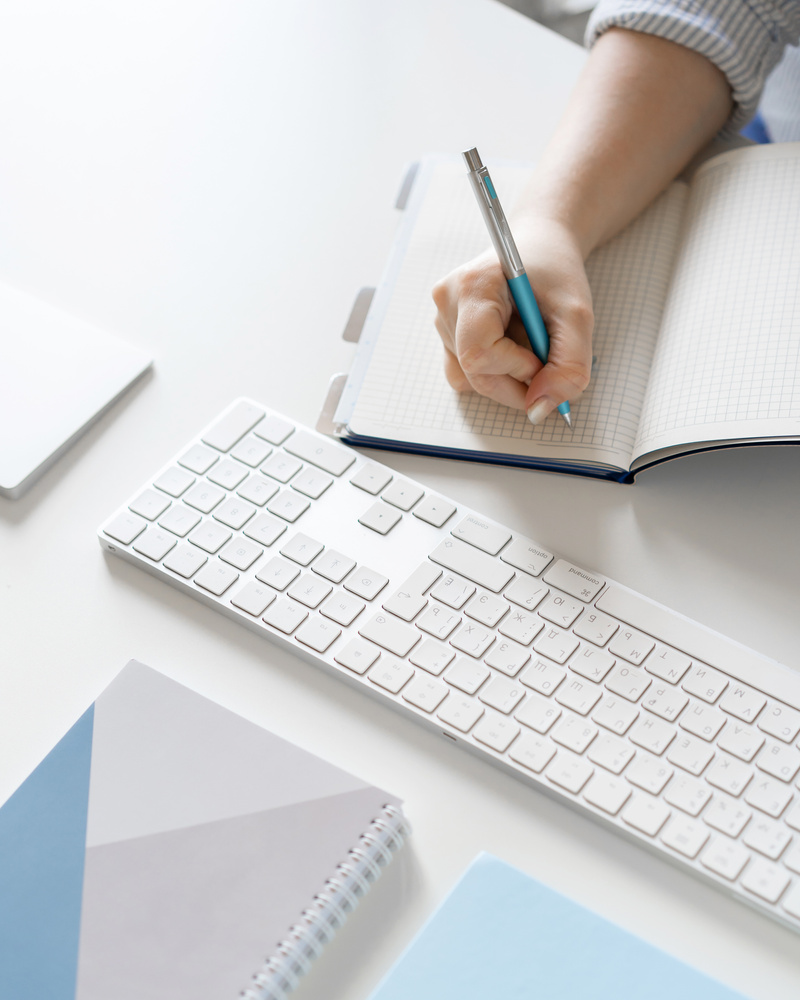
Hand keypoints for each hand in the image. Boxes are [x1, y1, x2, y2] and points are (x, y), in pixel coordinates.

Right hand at [432, 217, 593, 422]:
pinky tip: (510, 345)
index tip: (543, 359)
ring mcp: (442, 318)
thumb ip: (569, 366)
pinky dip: (494, 370)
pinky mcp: (446, 331)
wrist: (540, 245)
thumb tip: (539, 411)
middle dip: (515, 383)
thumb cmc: (555, 271)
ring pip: (469, 378)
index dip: (516, 368)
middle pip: (472, 373)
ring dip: (506, 375)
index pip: (479, 354)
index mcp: (473, 285)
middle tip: (545, 367)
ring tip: (526, 341)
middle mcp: (447, 301)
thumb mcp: (577, 315)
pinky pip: (465, 373)